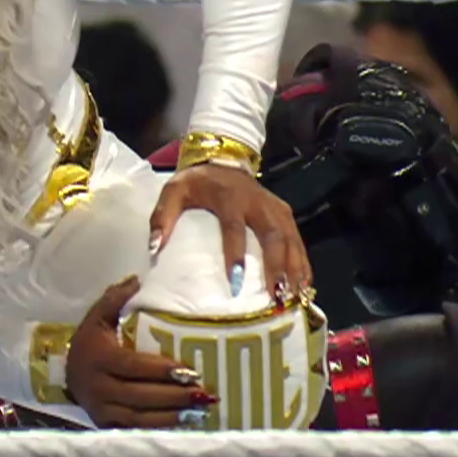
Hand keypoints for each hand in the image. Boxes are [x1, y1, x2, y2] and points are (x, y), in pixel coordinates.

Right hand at [64, 277, 213, 427]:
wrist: (66, 373)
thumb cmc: (88, 343)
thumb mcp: (97, 318)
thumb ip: (115, 298)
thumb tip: (137, 279)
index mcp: (99, 359)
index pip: (133, 366)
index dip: (160, 370)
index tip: (188, 370)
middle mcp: (99, 388)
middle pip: (140, 395)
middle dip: (173, 396)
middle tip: (203, 393)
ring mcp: (102, 411)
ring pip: (140, 418)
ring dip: (171, 416)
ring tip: (199, 410)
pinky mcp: (107, 426)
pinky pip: (136, 430)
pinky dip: (159, 428)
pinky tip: (182, 422)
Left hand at [151, 161, 310, 304]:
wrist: (222, 160)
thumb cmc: (197, 182)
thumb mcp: (174, 191)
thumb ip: (162, 216)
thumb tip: (155, 249)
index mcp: (229, 197)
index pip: (234, 227)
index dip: (235, 254)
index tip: (236, 281)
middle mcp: (257, 203)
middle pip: (273, 236)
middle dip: (277, 266)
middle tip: (276, 295)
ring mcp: (275, 207)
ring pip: (291, 239)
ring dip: (294, 268)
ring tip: (292, 296)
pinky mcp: (285, 212)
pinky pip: (298, 240)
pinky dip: (302, 263)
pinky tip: (303, 285)